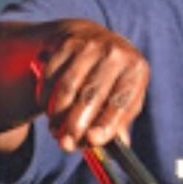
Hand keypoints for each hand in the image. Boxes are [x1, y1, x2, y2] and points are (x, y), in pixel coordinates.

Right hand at [33, 19, 149, 151]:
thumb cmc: (111, 77)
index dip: (107, 122)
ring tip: (55, 131)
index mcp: (136, 69)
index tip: (92, 140)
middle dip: (76, 124)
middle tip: (66, 145)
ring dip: (57, 114)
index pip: (121, 100)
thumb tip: (121, 145)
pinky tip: (48, 109)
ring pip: (67, 87)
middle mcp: (116, 54)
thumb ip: (121, 120)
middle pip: (92, 95)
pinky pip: (51, 77)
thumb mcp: (124, 94)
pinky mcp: (66, 43)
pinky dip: (46, 97)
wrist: (90, 38)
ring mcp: (90, 45)